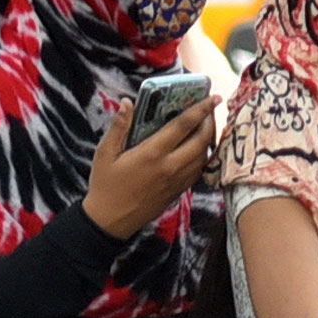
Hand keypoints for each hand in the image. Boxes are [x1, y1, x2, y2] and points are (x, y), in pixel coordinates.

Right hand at [83, 94, 218, 239]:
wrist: (110, 221)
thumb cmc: (105, 184)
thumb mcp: (104, 153)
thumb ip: (119, 127)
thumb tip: (127, 102)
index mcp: (152, 153)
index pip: (183, 126)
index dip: (200, 109)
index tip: (213, 97)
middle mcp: (169, 166)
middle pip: (201, 140)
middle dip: (210, 122)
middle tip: (210, 109)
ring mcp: (177, 180)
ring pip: (203, 156)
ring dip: (209, 139)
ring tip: (206, 125)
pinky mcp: (179, 191)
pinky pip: (198, 170)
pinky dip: (203, 156)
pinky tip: (198, 148)